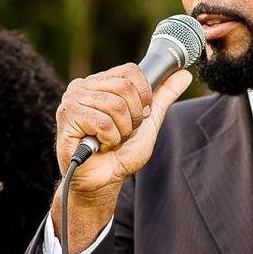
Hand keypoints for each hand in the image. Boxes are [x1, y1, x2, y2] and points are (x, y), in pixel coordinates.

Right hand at [52, 64, 192, 250]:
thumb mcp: (147, 123)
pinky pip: (103, 123)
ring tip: (110, 140)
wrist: (101, 182)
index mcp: (100, 82)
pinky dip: (110, 139)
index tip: (140, 115)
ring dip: (121, 131)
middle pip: (125, 87)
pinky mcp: (67, 117)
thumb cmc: (119, 153)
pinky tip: (100, 145)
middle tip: (123, 132)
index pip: (130, 71)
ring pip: (115, 106)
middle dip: (134, 117)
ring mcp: (72, 100)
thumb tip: (185, 75)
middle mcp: (83, 86)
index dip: (143, 95)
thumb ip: (163, 97)